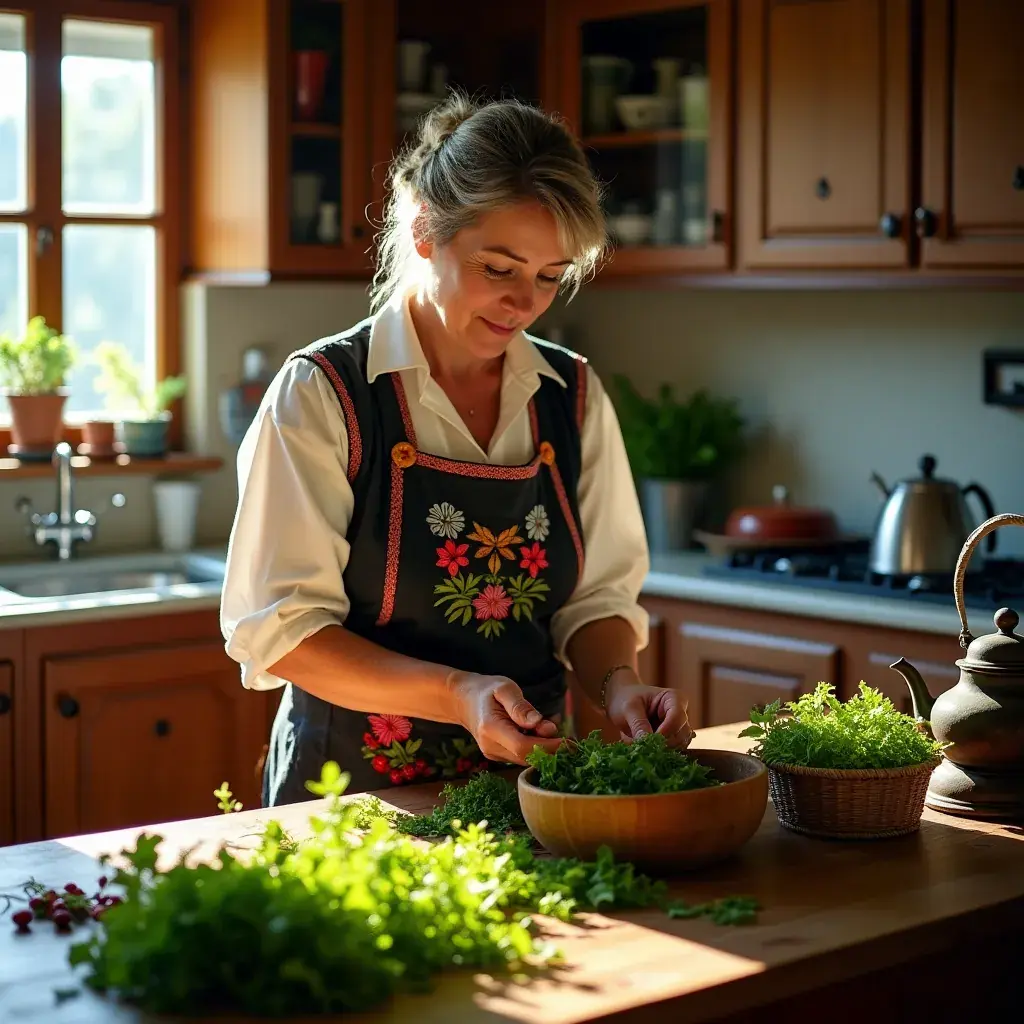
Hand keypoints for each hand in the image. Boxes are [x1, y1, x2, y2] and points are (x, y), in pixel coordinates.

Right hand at [448, 672, 563, 764]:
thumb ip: (521, 707)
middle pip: (527, 757)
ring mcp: (493, 754)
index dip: (549, 747)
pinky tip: (541, 734)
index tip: (570, 742)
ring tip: (554, 730)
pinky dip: (536, 748)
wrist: (463, 700)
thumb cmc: (486, 690)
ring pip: (526, 760)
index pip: (524, 746)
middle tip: (568, 735)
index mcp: (491, 728)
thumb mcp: (504, 688)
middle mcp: (490, 747)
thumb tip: (540, 724)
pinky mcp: (498, 757)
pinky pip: (521, 757)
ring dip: (545, 749)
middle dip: (551, 749)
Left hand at [605, 670, 693, 748]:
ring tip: (639, 746)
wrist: (621, 702)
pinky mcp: (674, 742)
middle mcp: (682, 714)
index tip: (648, 740)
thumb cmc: (626, 698)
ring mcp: (679, 729)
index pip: (677, 718)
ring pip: (678, 746)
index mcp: (675, 698)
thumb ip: (638, 724)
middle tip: (641, 747)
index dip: (665, 732)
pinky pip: (672, 752)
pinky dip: (658, 754)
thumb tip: (646, 741)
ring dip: (659, 750)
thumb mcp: (629, 708)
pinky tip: (643, 749)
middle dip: (661, 743)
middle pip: (681, 735)